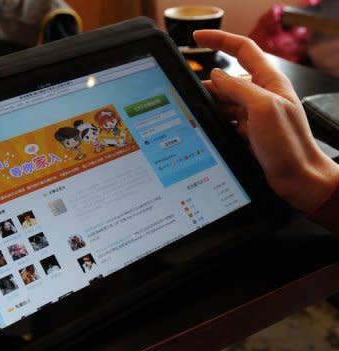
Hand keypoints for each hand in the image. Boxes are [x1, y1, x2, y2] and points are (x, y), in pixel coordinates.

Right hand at [194, 30, 338, 212]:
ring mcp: (253, 114)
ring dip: (209, 106)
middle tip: (188, 93)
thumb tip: (216, 75)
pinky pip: (224, 120)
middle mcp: (260, 95)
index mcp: (269, 82)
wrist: (296, 178)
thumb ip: (239, 88)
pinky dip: (214, 121)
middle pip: (227, 79)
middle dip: (207, 85)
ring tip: (195, 114)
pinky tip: (205, 126)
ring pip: (223, 102)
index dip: (219, 40)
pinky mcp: (247, 132)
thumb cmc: (289, 144)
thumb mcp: (263, 108)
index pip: (242, 49)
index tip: (197, 38)